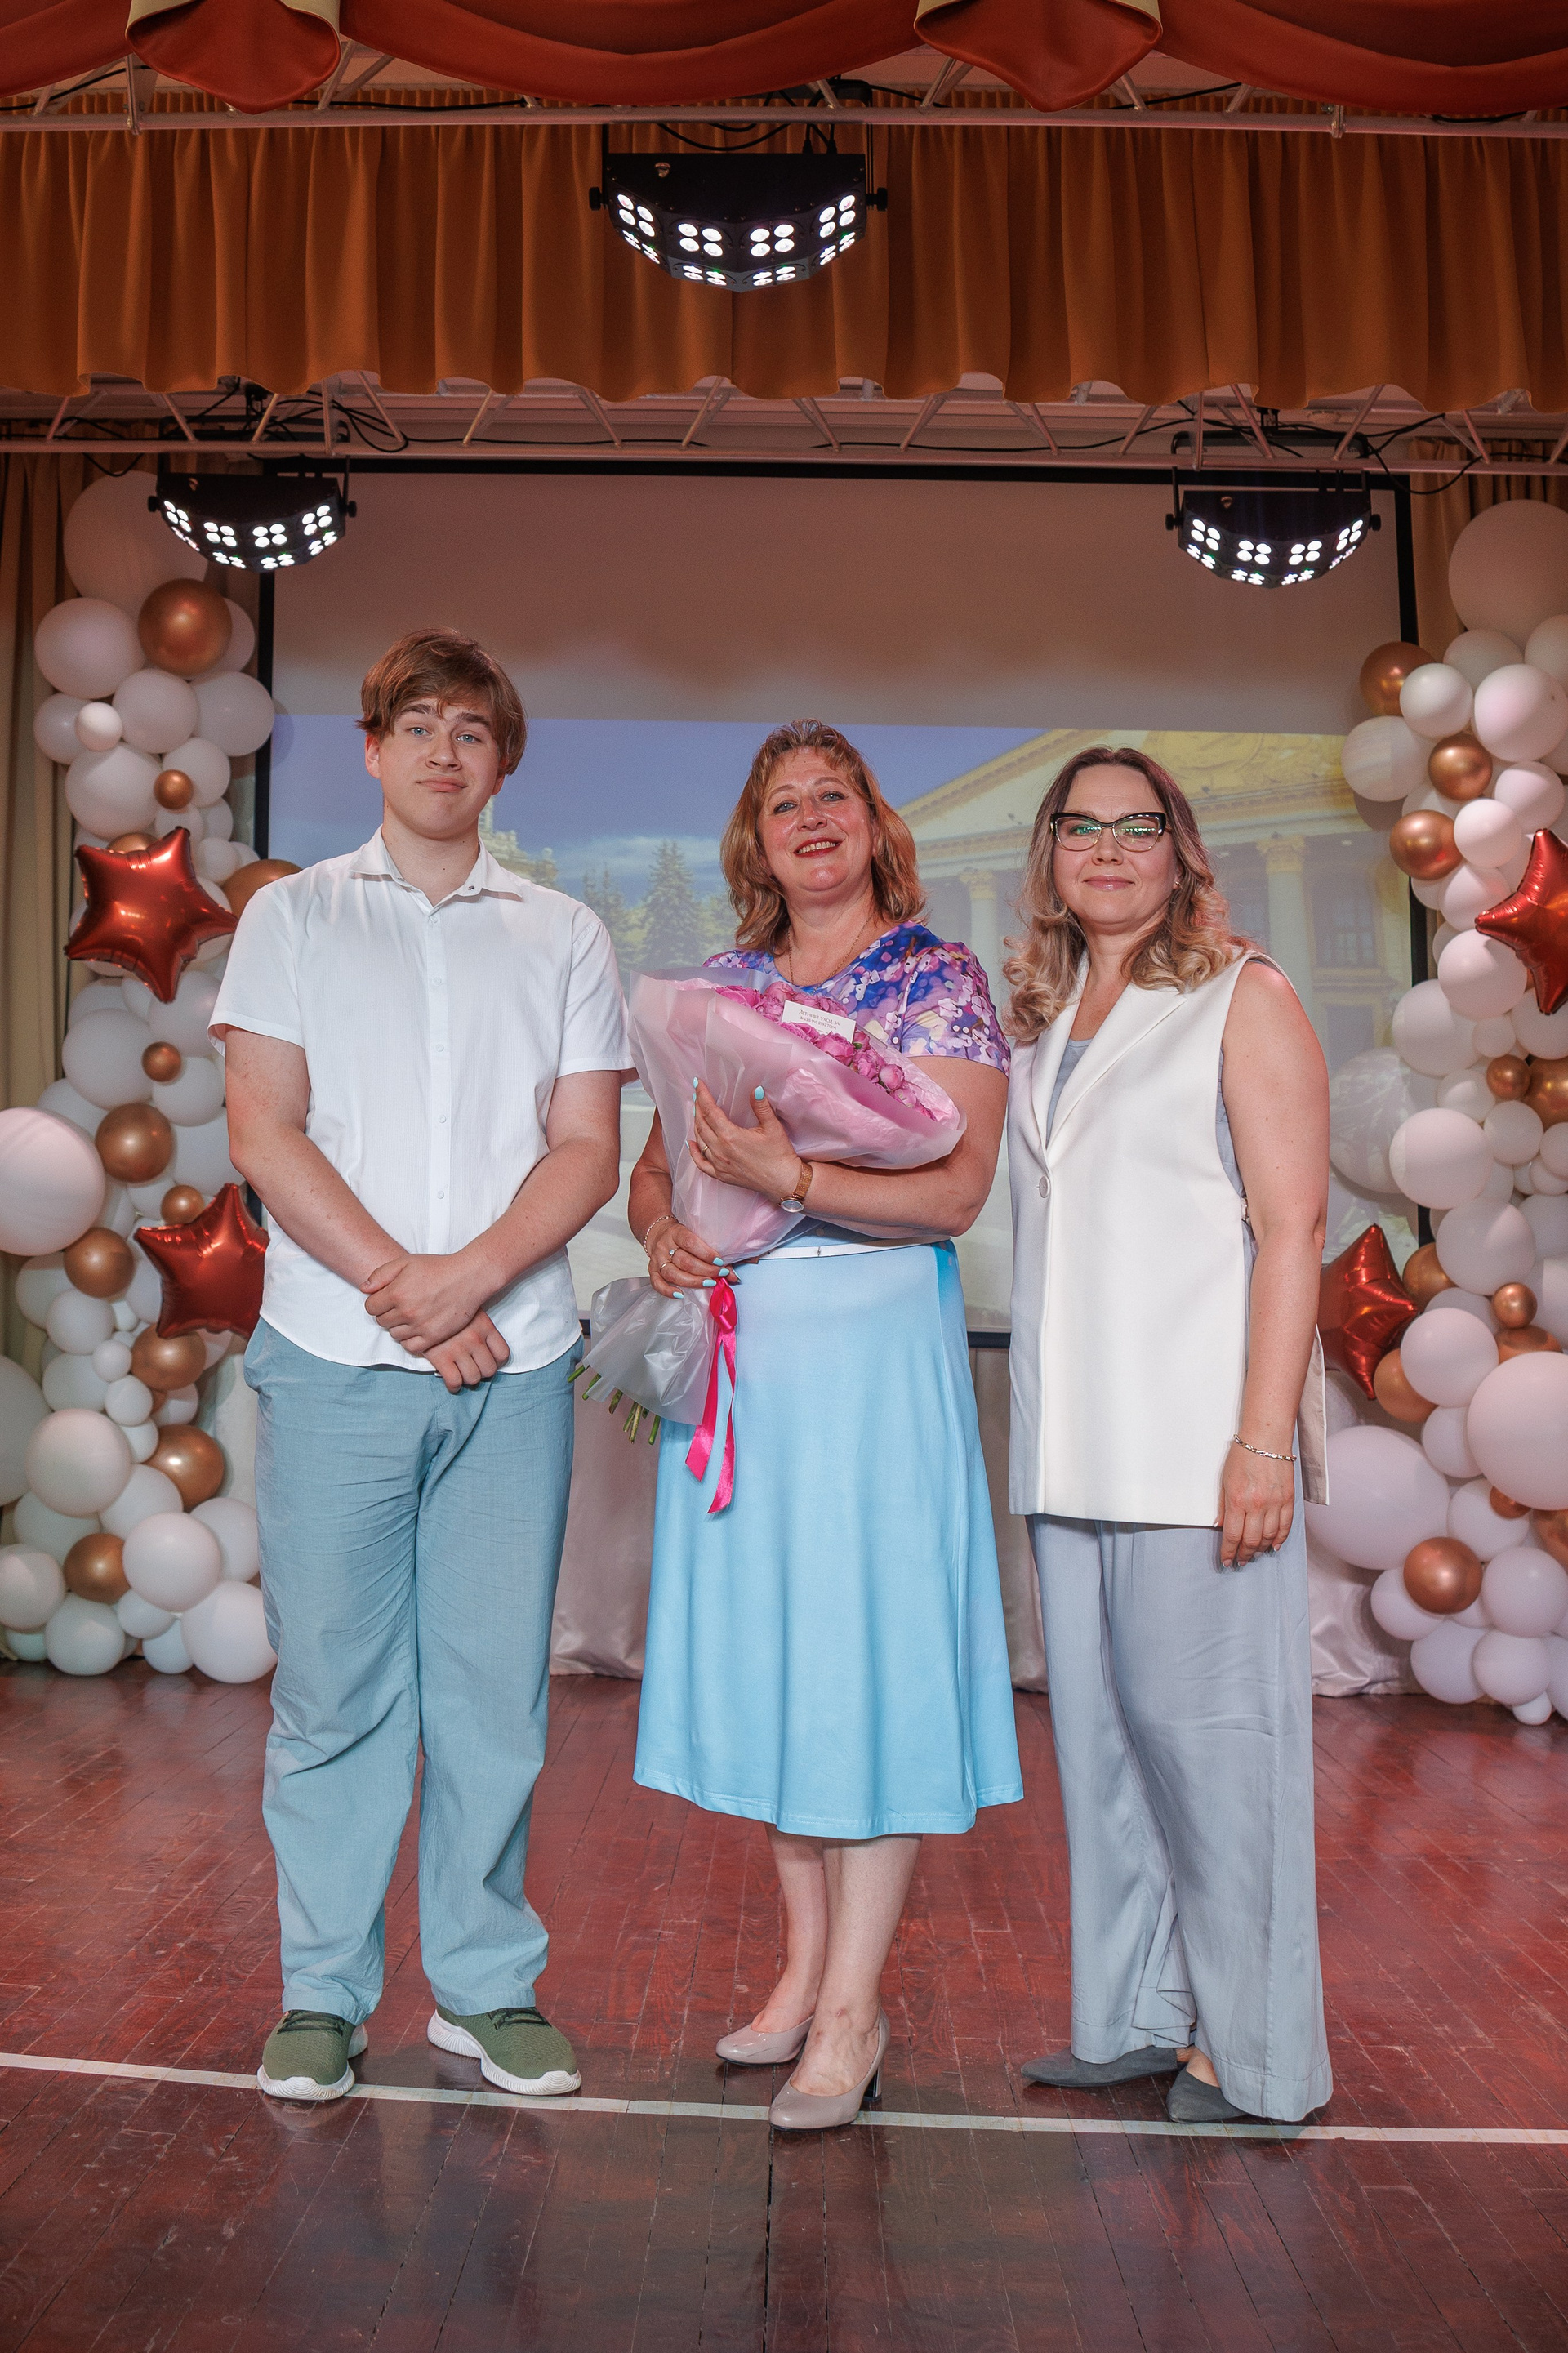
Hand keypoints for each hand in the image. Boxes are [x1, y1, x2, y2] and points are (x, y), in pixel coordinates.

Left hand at [362, 1250, 486, 1355]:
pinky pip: (410, 1346)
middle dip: (387, 1313)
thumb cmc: (437, 1267)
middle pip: (381, 1321)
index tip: (387, 1297)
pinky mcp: (433, 1337)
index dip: (376, 1302)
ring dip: (398, 1326)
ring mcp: (420, 1326)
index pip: (370, 1307)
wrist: (468, 1278)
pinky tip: (416, 1328)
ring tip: (410, 1315)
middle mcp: (406, 1312)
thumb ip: (380, 1274)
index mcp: (396, 1293)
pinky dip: (409, 1339)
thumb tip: (364, 1289)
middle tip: (400, 1304)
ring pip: (394, 1334)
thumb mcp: (406, 1262)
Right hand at [424, 1314, 510, 1392]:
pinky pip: (454, 1381)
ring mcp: (458, 1349)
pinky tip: (452, 1382)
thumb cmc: (445, 1307)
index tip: (489, 1362)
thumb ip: (480, 1326)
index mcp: (485, 1326)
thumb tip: (487, 1346)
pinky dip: (454, 1386)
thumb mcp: (469, 1309)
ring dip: (468, 1379)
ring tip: (462, 1374)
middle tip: (473, 1368)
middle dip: (482, 1372)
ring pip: (473, 1378)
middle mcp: (475, 1339)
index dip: (497, 1362)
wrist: (421, 1305)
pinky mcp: (441, 1357)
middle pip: (489, 1370)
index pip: (503, 1354)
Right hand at [647, 1218, 721, 1300]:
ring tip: (709, 1283)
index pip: (690, 1243)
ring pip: (672, 1274)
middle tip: (720, 1274)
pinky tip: (681, 1295)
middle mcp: (664, 1246)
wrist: (658, 1233)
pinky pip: (657, 1283)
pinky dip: (668, 1291)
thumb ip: (714, 1255)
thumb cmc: (682, 1238)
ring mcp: (657, 1259)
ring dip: (692, 1281)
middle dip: (705, 1270)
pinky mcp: (652, 1270)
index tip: (720, 1262)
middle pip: (684, 1261)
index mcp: (676, 1233)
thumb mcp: (696, 1237)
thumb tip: (733, 1276)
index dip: (706, 1254)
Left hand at [690, 1083, 802, 1201]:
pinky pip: (701, 1164)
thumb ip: (761, 1107)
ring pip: (700, 1141)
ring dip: (696, 1125)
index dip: (702, 1096)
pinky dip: (694, 1153)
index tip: (698, 1084)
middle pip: (701, 1124)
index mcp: (730, 1136)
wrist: (783, 1181)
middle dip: (698, 1107)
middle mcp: (721, 1151)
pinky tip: (691, 1143)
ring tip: (697, 1112)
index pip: (710, 1111)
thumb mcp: (772, 1127)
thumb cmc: (779, 1155)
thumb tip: (756, 1089)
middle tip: (697, 1095)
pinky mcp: (721, 1175)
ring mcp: (719, 1165)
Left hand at [1219, 1442, 1294, 1566]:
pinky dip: (1280, 1539)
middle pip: (1251, 1540)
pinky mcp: (1288, 1499)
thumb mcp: (1225, 1480)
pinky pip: (1286, 1526)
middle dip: (1244, 1555)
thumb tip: (1221, 1526)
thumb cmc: (1243, 1455)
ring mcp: (1275, 1503)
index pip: (1232, 1536)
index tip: (1226, 1561)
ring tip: (1254, 1555)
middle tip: (1240, 1561)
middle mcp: (1257, 1505)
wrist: (1266, 1438)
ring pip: (1269, 1537)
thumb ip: (1224, 1506)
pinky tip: (1274, 1546)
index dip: (1229, 1552)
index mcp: (1238, 1500)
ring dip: (1260, 1549)